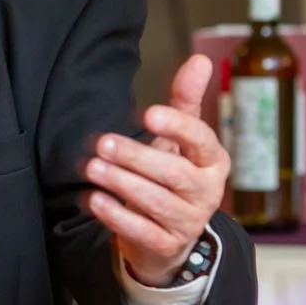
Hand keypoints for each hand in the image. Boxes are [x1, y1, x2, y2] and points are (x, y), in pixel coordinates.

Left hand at [83, 54, 229, 286]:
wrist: (170, 232)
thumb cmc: (173, 171)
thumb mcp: (180, 136)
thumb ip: (185, 99)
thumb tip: (200, 59)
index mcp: (213, 160)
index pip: (201, 140)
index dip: (176, 127)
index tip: (148, 113)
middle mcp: (206, 192)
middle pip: (173, 174)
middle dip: (136, 157)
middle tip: (103, 143)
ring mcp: (188, 222)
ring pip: (156, 202)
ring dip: (121, 183)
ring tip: (92, 167)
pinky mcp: (166, 245)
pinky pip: (141, 232)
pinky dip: (115, 216)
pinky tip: (94, 199)